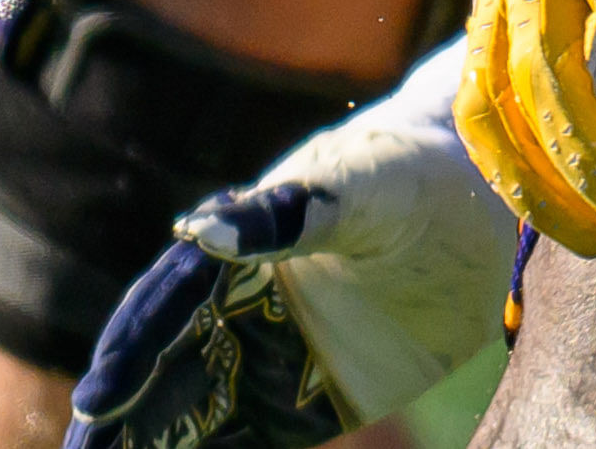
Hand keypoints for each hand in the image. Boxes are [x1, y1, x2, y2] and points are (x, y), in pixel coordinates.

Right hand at [67, 42, 514, 447]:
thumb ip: (296, 211)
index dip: (132, 349)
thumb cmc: (419, 174)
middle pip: (162, 363)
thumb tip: (205, 229)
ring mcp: (273, 351)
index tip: (101, 396)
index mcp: (241, 243)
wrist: (494, 200)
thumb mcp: (368, 184)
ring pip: (192, 406)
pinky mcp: (310, 396)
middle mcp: (241, 302)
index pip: (169, 302)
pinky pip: (245, 436)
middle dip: (119, 413)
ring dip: (151, 440)